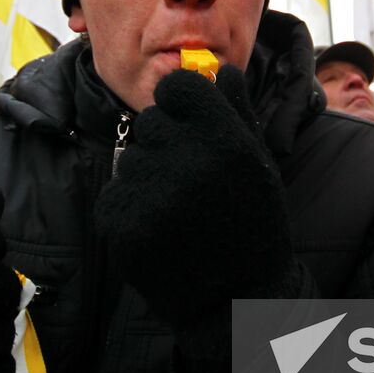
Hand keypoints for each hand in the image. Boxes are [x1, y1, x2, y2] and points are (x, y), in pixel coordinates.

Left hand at [94, 65, 300, 372]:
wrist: (236, 303)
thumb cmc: (253, 227)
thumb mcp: (258, 165)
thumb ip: (236, 112)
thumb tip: (221, 70)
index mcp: (223, 139)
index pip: (177, 87)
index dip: (181, 104)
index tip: (190, 124)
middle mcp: (186, 160)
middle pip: (151, 121)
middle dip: (166, 144)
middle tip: (190, 181)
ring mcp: (150, 193)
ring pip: (132, 159)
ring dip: (148, 178)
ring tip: (179, 212)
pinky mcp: (121, 224)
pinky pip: (115, 194)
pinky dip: (131, 210)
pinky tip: (160, 231)